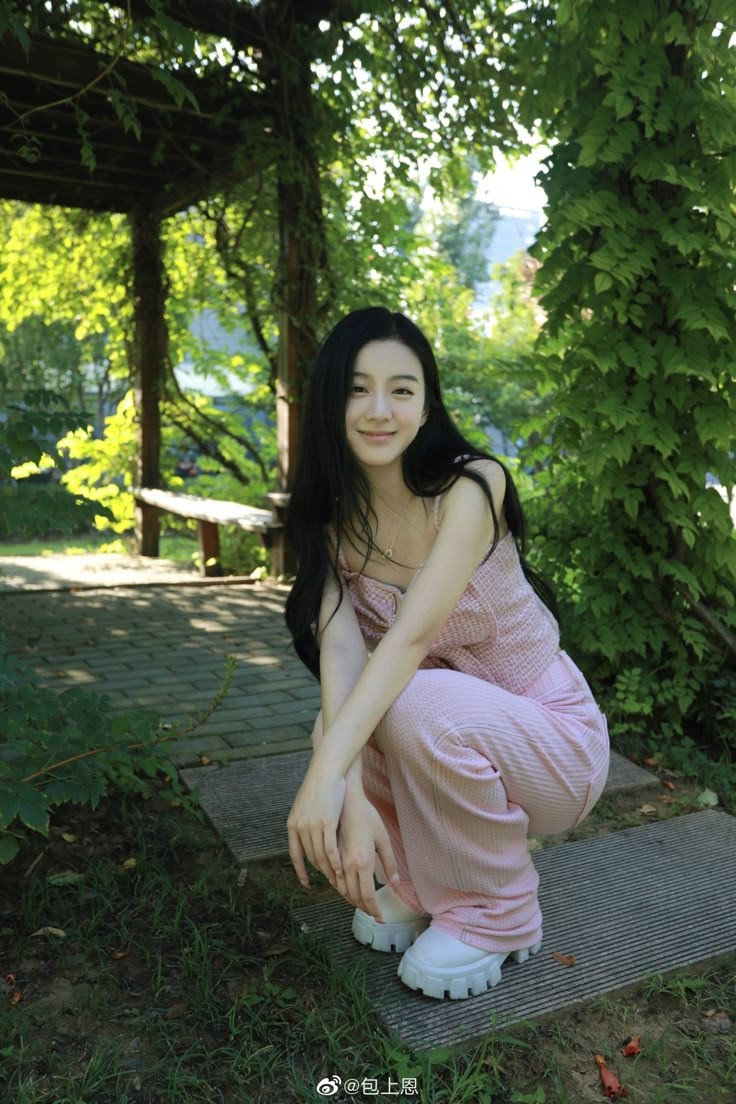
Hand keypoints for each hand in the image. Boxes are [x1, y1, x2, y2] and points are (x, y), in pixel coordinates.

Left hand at [287, 763, 346, 888]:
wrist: (325, 771)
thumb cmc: (318, 786)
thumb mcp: (304, 806)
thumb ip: (304, 821)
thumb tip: (306, 834)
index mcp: (293, 825)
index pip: (295, 854)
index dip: (300, 871)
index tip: (306, 883)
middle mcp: (300, 828)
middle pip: (311, 857)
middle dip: (320, 870)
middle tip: (330, 880)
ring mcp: (313, 826)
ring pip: (321, 855)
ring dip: (329, 870)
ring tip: (337, 879)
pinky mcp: (326, 823)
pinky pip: (330, 848)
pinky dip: (335, 861)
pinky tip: (341, 868)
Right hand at [333, 793, 399, 921]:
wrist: (346, 798)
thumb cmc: (367, 816)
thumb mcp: (383, 838)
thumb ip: (389, 863)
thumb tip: (396, 884)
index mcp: (363, 862)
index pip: (368, 896)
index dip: (374, 910)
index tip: (380, 918)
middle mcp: (348, 865)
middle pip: (354, 896)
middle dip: (364, 908)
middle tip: (373, 913)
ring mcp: (337, 860)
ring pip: (342, 890)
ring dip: (352, 900)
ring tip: (363, 904)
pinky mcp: (330, 855)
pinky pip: (334, 879)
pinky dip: (341, 889)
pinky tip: (348, 888)